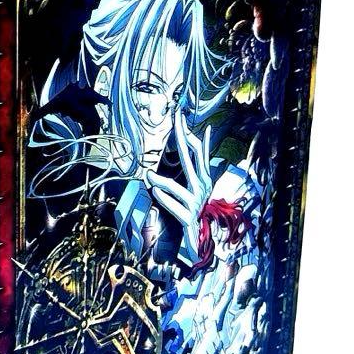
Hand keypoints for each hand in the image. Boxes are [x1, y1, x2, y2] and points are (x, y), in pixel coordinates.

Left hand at [145, 112, 212, 266]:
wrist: (198, 236)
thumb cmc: (192, 204)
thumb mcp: (195, 182)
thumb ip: (197, 161)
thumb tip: (205, 135)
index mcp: (203, 176)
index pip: (197, 150)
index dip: (187, 133)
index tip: (179, 116)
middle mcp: (202, 186)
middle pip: (191, 160)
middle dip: (182, 141)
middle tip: (174, 125)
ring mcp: (195, 202)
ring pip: (177, 187)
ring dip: (161, 181)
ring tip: (149, 175)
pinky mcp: (187, 216)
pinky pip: (173, 205)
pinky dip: (163, 198)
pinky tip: (154, 192)